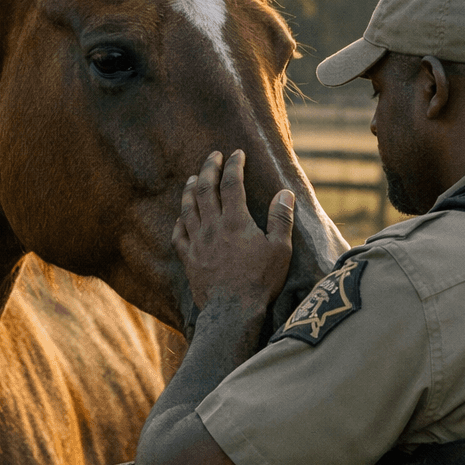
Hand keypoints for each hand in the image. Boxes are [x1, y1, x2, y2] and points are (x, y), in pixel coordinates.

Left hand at [174, 149, 294, 317]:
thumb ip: (281, 218)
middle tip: (212, 156)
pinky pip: (178, 234)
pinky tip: (181, 216)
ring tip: (193, 178)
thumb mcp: (280, 249)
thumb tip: (285, 192)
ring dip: (191, 190)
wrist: (232, 311)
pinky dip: (179, 221)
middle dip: (209, 168)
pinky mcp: (189, 258)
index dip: (234, 165)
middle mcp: (213, 227)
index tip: (237, 153)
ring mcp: (197, 242)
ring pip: (189, 208)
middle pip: (206, 190)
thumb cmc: (260, 281)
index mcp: (236, 221)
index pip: (232, 184)